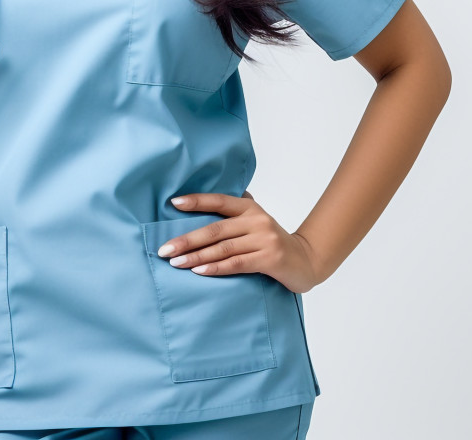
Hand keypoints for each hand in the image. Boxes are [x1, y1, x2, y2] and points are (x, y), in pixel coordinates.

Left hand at [156, 191, 321, 293]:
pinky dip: (216, 268)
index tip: (173, 203)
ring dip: (196, 256)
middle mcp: (256, 220)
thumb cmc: (271, 241)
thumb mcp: (254, 222)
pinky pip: (237, 264)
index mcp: (249, 207)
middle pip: (215, 229)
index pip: (219, 200)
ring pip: (223, 248)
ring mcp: (264, 239)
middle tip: (165, 249)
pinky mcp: (270, 259)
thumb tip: (199, 205)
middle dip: (187, 239)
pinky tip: (199, 271)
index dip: (196, 201)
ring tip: (176, 263)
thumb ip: (234, 213)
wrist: (306, 261)